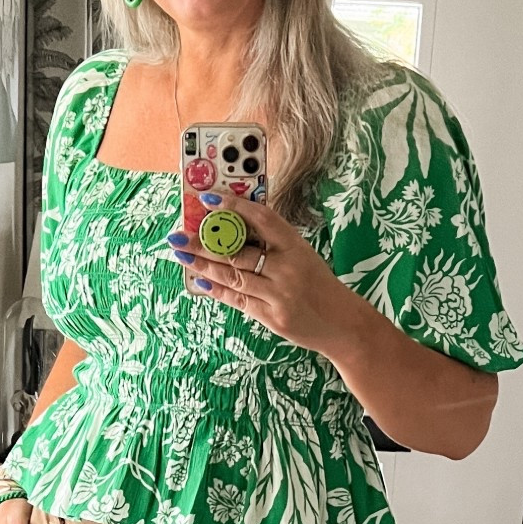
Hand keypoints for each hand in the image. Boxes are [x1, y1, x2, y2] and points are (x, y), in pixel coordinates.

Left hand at [167, 194, 370, 358]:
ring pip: (233, 276)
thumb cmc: (319, 286)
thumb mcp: (303, 257)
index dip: (234, 206)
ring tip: (182, 255)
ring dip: (204, 265)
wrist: (343, 325)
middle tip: (179, 235)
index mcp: (296, 246)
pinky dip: (218, 290)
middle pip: (238, 251)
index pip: (262, 219)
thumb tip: (234, 231)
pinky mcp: (273, 317)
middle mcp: (288, 268)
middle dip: (204, 242)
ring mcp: (280, 295)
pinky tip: (200, 281)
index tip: (208, 199)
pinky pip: (238, 300)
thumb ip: (273, 245)